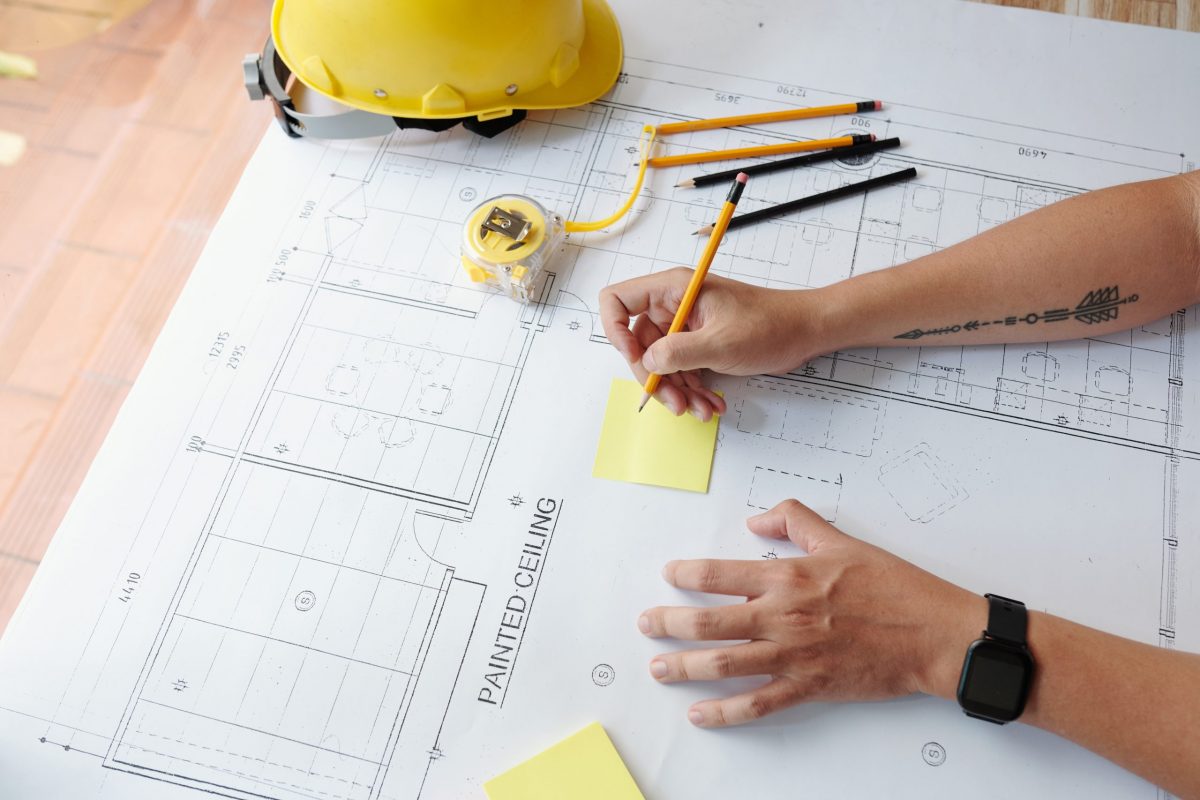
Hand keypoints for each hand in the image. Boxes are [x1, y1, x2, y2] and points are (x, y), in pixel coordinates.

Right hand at [599, 269, 824, 419]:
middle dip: (655, 377)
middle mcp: (673, 305)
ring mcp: (686, 326)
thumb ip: (676, 353)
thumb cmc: (770, 325)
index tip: (636, 359)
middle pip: (638, 343)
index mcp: (673, 290)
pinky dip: (692, 389)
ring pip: (660, 363)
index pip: (618, 300)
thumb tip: (646, 362)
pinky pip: (681, 369)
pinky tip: (710, 403)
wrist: (805, 333)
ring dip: (677, 390)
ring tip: (700, 408)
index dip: (617, 332)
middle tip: (674, 402)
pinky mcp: (699, 343)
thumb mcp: (719, 343)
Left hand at [637, 499, 985, 726]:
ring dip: (683, 667)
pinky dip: (724, 712)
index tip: (669, 575)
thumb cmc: (894, 587)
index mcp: (788, 576)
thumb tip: (758, 519)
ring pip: (722, 664)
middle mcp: (782, 616)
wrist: (934, 633)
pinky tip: (701, 713)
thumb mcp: (842, 539)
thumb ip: (796, 520)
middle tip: (646, 624)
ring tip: (659, 668)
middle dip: (667, 624)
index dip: (685, 574)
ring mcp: (793, 655)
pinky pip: (757, 703)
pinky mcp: (808, 687)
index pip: (718, 574)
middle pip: (707, 622)